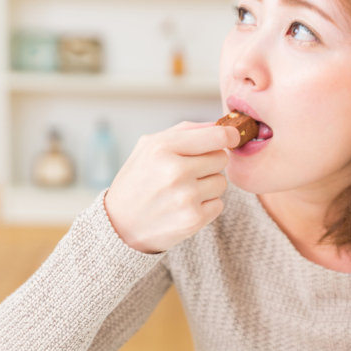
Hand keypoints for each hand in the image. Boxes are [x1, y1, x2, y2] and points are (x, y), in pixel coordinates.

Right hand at [104, 121, 240, 253]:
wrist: (119, 225)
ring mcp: (186, 196)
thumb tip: (222, 125)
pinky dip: (206, 206)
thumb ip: (186, 131)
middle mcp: (175, 170)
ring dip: (208, 186)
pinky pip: (219, 204)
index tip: (232, 138)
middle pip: (222, 158)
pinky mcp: (193, 219)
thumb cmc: (137, 180)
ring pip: (222, 182)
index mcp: (163, 147)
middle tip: (188, 172)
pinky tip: (184, 207)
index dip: (230, 136)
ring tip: (183, 191)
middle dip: (209, 163)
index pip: (217, 135)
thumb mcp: (149, 146)